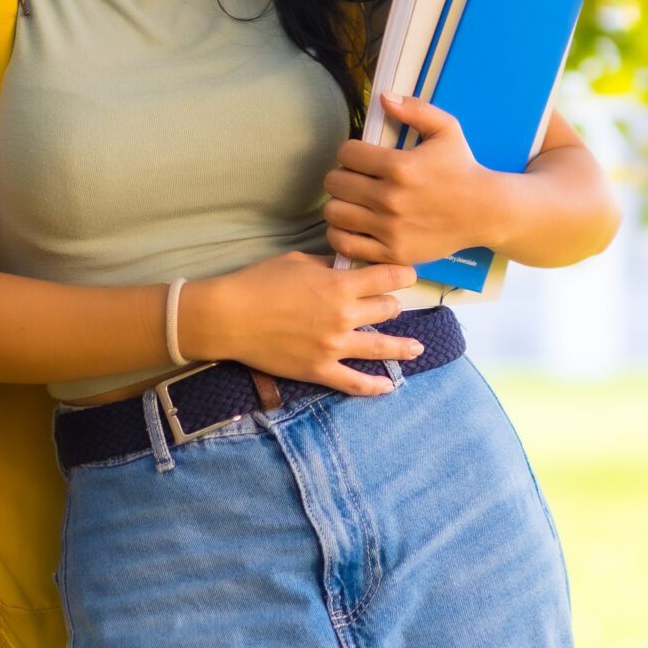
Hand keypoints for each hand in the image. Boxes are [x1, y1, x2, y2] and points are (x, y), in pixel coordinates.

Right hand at [181, 252, 423, 396]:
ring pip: (381, 347)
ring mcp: (334, 346)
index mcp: (339, 285)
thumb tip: (347, 267)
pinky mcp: (320, 370)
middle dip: (392, 305)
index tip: (409, 275)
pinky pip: (354, 383)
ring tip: (417, 348)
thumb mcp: (298, 262)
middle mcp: (344, 316)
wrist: (229, 317)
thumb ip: (329, 266)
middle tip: (391, 305)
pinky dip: (374, 386)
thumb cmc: (259, 282)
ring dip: (403, 346)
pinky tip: (389, 386)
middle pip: (387, 310)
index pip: (388, 278)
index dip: (404, 275)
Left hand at [323, 92, 511, 267]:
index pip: (346, 153)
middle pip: (335, 182)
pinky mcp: (391, 252)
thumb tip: (383, 97)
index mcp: (400, 166)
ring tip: (352, 201)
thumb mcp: (446, 129)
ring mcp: (390, 228)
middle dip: (342, 176)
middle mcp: (391, 198)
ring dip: (339, 203)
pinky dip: (341, 233)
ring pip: (335, 212)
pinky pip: (345, 244)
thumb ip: (414, 109)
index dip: (350, 151)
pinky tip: (352, 225)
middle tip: (355, 179)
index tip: (360, 157)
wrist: (484, 211)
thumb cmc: (462, 168)